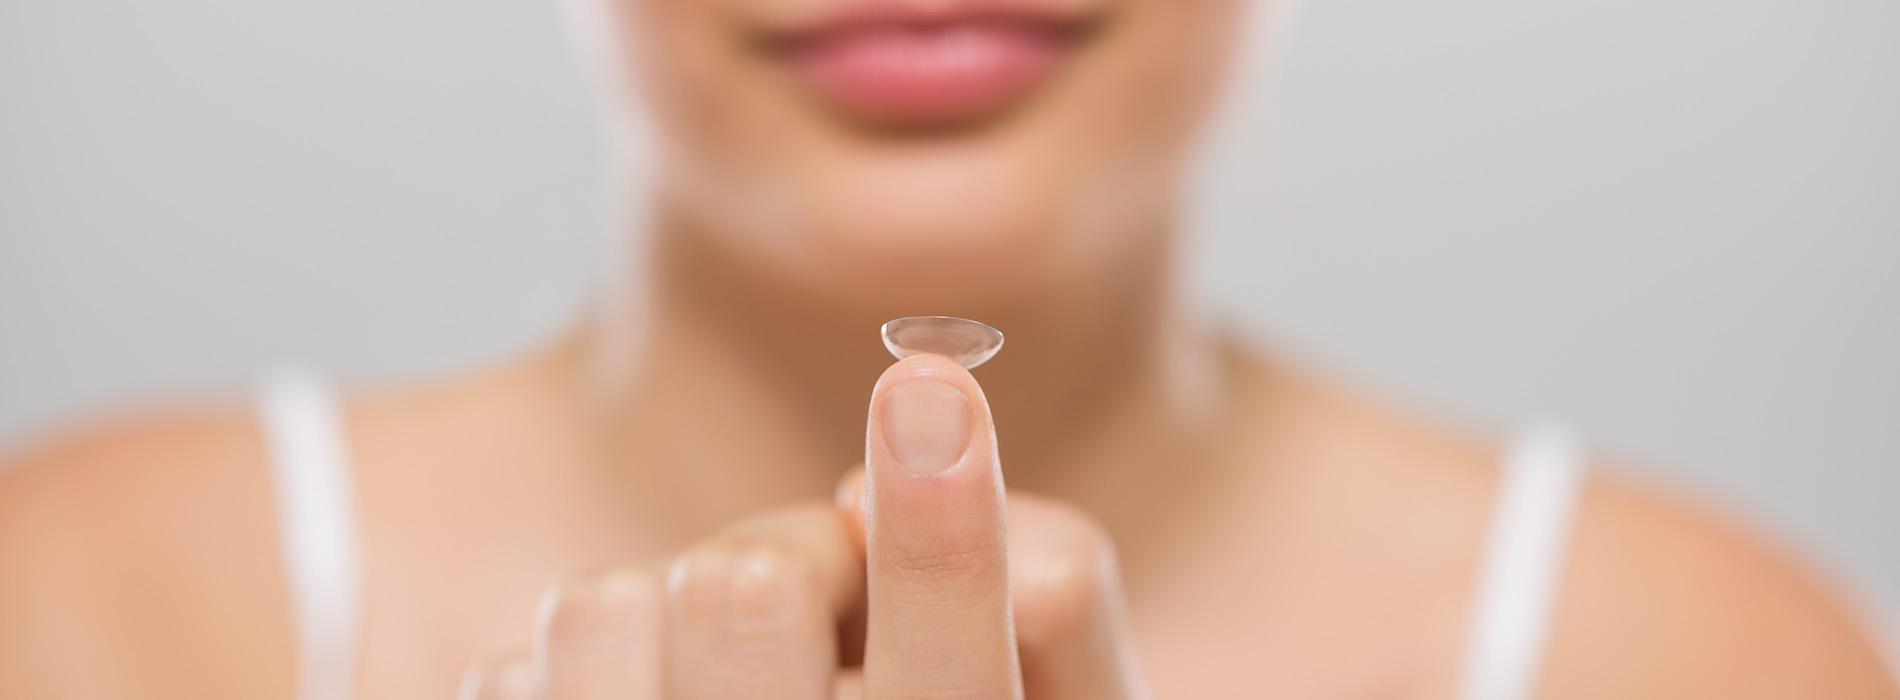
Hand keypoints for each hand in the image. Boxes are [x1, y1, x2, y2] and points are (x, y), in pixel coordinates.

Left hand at [461, 354, 1151, 698]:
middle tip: (819, 600)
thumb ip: (1047, 608)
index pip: (956, 653)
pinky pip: (512, 675)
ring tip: (718, 679)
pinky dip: (583, 677)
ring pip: (608, 606)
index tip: (927, 387)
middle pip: (745, 590)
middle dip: (790, 551)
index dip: (943, 518)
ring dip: (667, 610)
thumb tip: (879, 481)